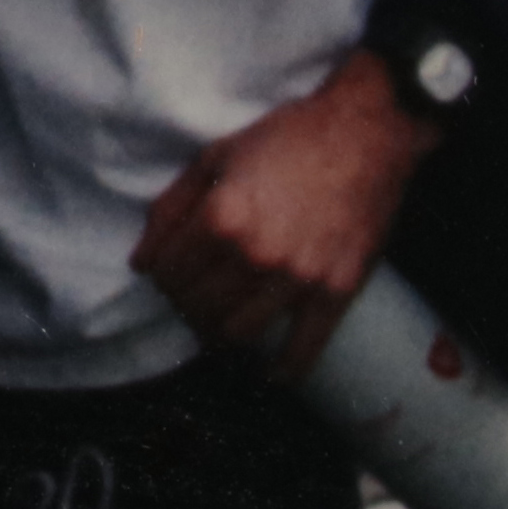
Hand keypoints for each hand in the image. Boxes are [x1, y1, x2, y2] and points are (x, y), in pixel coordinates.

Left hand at [133, 52, 442, 384]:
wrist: (366, 133)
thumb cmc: (287, 138)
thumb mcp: (215, 157)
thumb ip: (171, 209)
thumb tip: (141, 261)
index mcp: (221, 217)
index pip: (168, 274)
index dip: (159, 278)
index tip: (165, 276)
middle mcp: (256, 254)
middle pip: (198, 308)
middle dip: (185, 307)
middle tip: (191, 299)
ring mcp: (298, 277)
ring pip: (238, 334)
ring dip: (219, 336)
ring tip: (218, 325)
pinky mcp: (336, 290)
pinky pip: (304, 349)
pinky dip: (283, 370)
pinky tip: (270, 375)